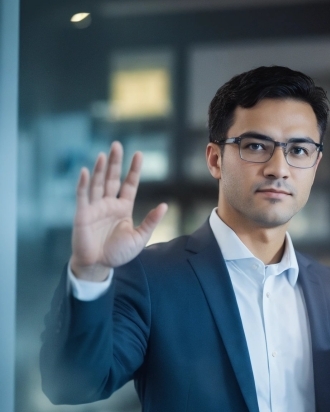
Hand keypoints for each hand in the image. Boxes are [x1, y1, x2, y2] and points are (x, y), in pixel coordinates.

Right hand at [70, 141, 167, 280]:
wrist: (98, 266)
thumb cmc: (118, 253)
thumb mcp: (139, 238)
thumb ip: (150, 221)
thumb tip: (165, 205)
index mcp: (123, 208)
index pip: (129, 184)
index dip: (133, 170)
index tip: (138, 154)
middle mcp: (108, 204)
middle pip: (112, 178)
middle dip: (115, 162)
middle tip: (117, 145)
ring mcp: (95, 207)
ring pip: (97, 183)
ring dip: (100, 169)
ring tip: (104, 154)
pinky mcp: (82, 214)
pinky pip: (82, 196)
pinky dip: (83, 183)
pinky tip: (85, 171)